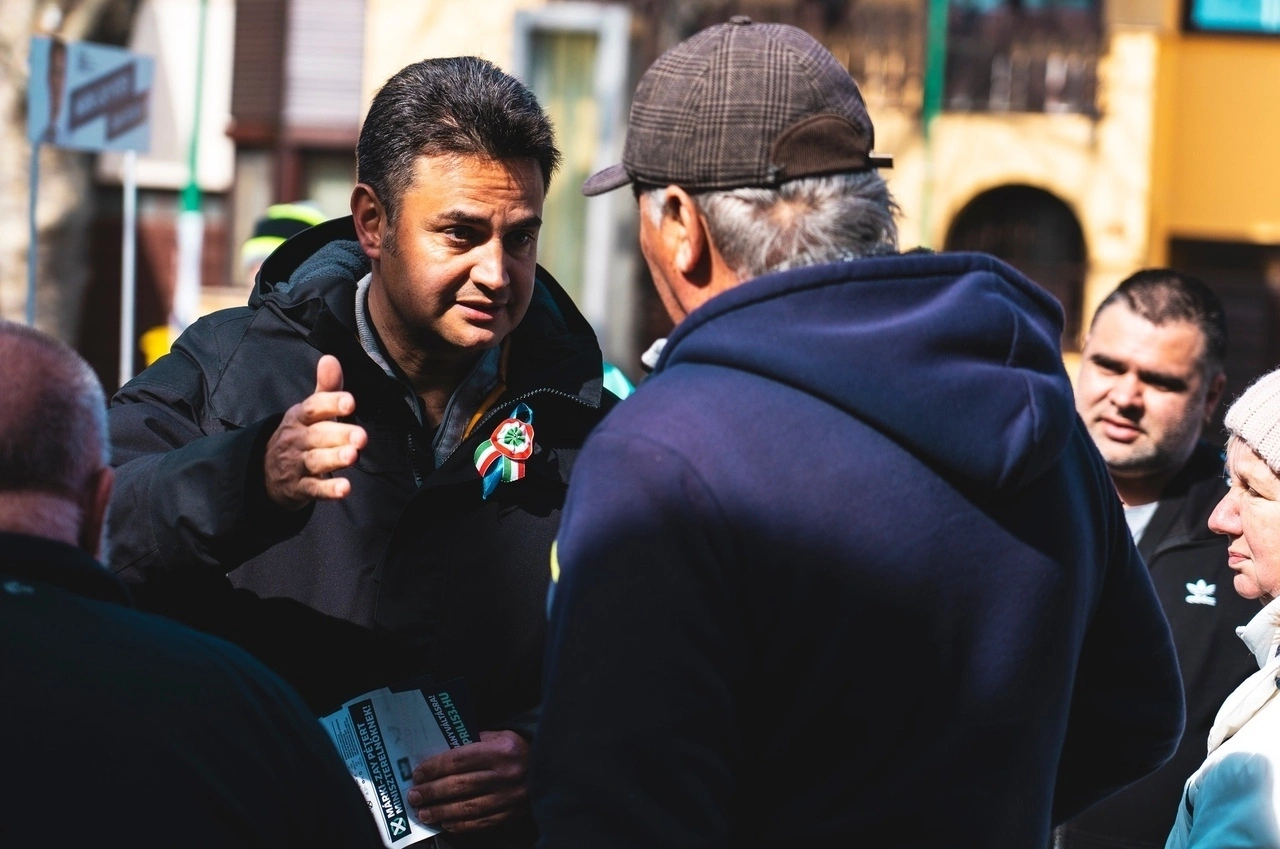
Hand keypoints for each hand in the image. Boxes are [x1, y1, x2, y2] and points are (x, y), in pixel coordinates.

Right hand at [264, 355, 367, 509]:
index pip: (313, 408)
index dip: (330, 403)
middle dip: (339, 435)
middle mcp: (296, 440)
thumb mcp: (309, 412)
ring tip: (352, 456)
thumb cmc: (300, 435)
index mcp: (299, 418)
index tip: (350, 401)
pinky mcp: (300, 488)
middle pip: (317, 435)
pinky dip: (328, 490)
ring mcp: (296, 465)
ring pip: (315, 461)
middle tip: (361, 436)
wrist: (265, 473)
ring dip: (334, 459)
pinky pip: (314, 489)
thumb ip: (325, 388)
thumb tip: (331, 358)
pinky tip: (345, 489)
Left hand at [405, 730, 529, 833]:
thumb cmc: (519, 751)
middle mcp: (505, 775)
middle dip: (432, 792)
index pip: (459, 760)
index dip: (435, 768)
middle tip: (415, 796)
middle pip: (459, 785)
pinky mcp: (511, 814)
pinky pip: (481, 822)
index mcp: (501, 751)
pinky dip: (460, 825)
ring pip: (467, 808)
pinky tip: (446, 823)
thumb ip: (475, 742)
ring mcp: (508, 798)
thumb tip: (443, 752)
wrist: (551, 770)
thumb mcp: (501, 737)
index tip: (418, 774)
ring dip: (441, 811)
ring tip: (425, 813)